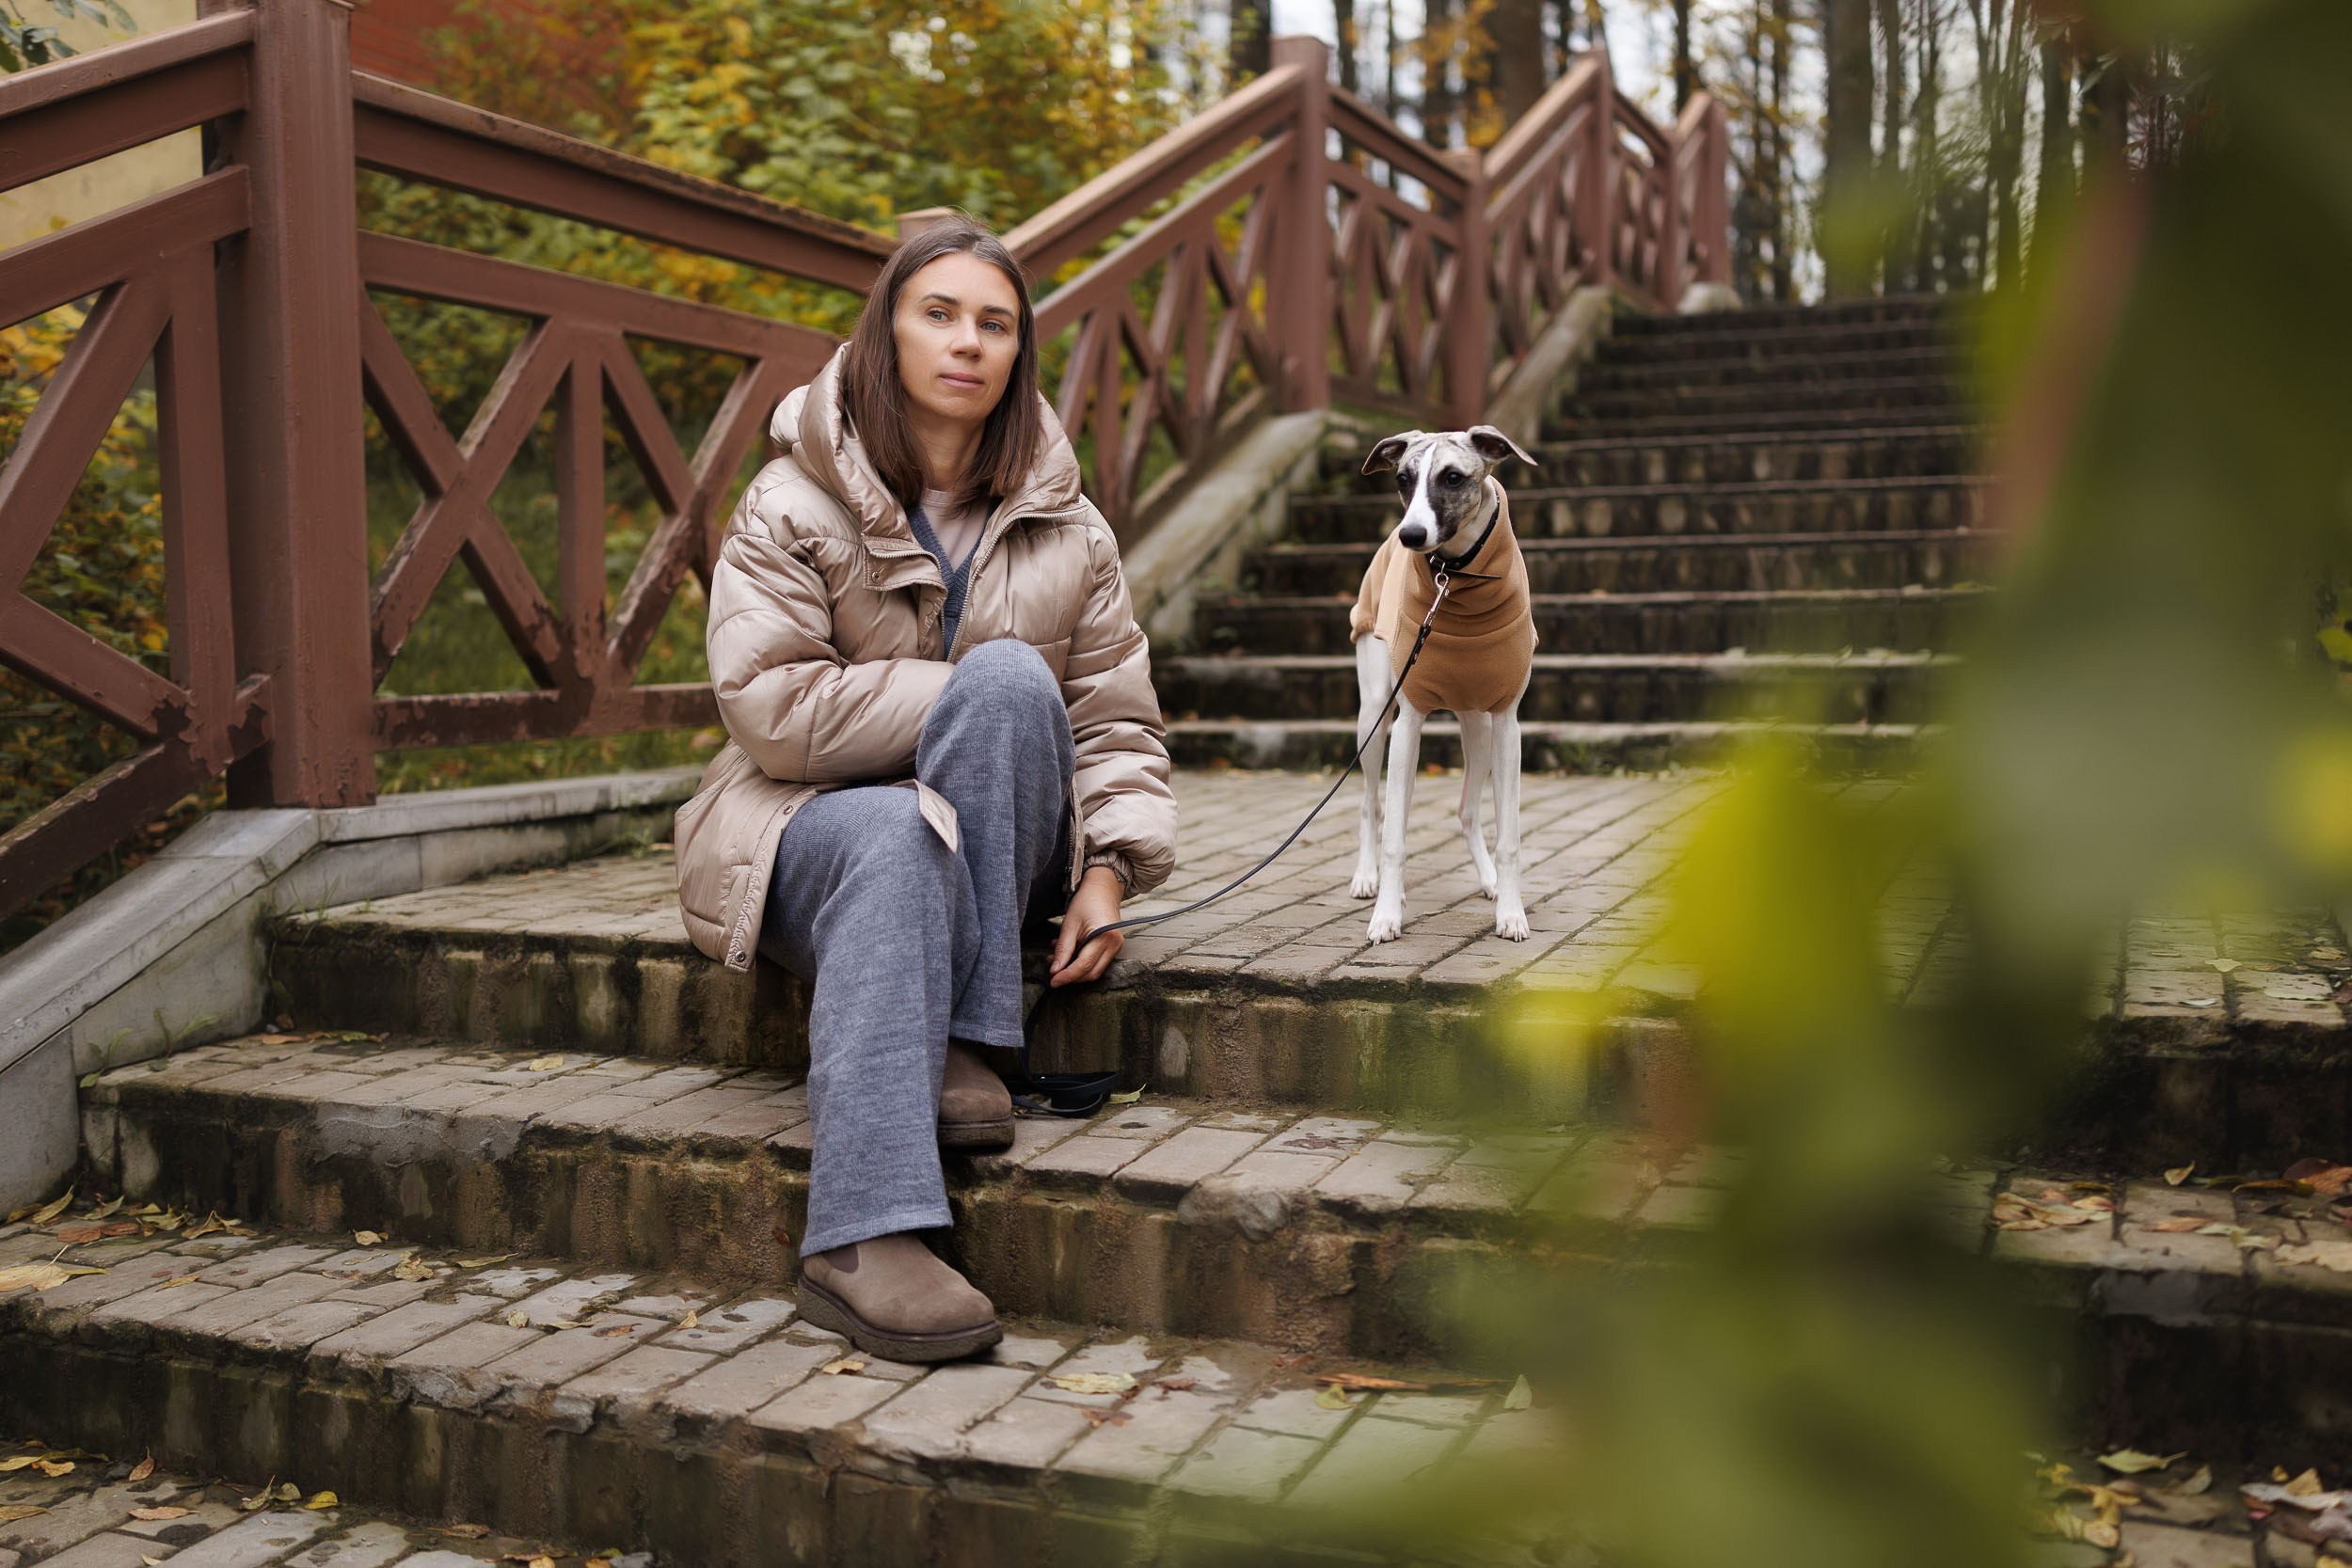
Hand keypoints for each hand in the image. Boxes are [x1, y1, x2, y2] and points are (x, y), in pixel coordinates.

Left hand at [1050, 865, 1125, 985]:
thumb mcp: (1069, 924)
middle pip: (1092, 973)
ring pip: (1094, 970)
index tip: (1053, 981)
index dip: (1067, 976)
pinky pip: (1097, 962)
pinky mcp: (1113, 947)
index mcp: (1104, 936)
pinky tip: (1067, 954)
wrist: (1102, 889)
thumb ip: (1063, 949)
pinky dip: (1081, 963)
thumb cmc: (1085, 902)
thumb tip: (1055, 971)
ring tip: (1056, 960)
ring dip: (1075, 971)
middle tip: (1053, 975)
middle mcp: (1114, 944)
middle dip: (1072, 977)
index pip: (1084, 965)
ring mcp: (1116, 947)